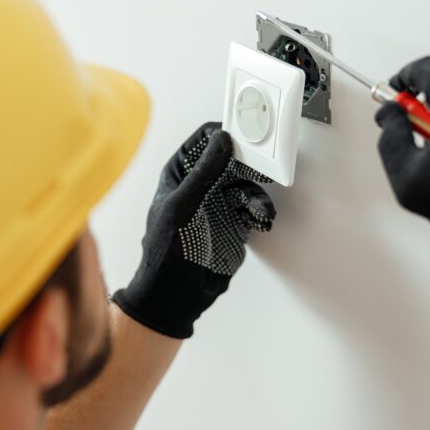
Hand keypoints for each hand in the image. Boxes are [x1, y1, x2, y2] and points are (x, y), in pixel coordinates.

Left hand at [112, 122, 275, 337]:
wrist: (176, 295)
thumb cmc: (166, 251)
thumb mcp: (183, 206)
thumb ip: (204, 172)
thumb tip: (223, 140)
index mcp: (179, 174)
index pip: (203, 141)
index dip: (225, 134)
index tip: (246, 134)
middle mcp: (200, 185)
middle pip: (232, 160)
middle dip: (250, 164)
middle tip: (263, 169)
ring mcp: (218, 204)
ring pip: (246, 185)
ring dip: (256, 195)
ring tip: (260, 210)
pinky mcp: (234, 223)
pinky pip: (252, 208)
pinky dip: (260, 212)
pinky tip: (261, 220)